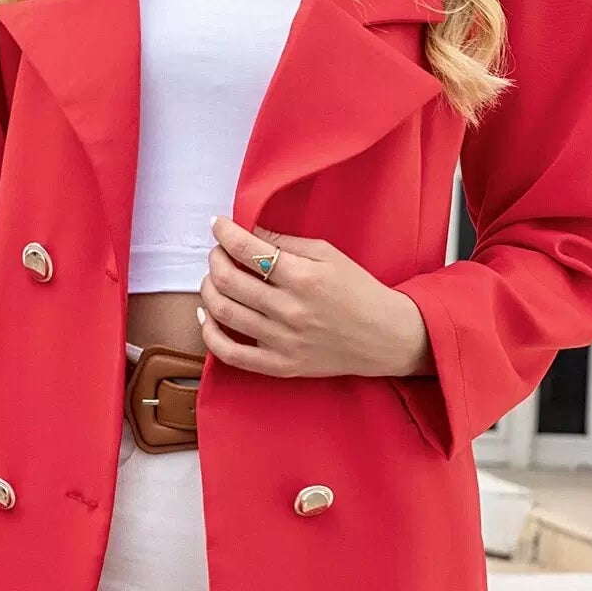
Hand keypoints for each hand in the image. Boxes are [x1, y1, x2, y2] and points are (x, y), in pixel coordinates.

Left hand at [196, 215, 433, 378]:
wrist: (384, 337)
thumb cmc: (358, 290)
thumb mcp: (328, 254)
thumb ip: (286, 242)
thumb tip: (249, 232)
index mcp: (304, 277)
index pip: (248, 250)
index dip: (224, 233)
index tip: (217, 225)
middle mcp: (290, 310)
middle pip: (228, 280)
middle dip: (215, 258)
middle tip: (218, 251)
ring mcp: (283, 341)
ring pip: (224, 312)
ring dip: (208, 288)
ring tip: (214, 277)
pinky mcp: (280, 365)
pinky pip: (231, 354)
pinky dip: (210, 334)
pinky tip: (206, 315)